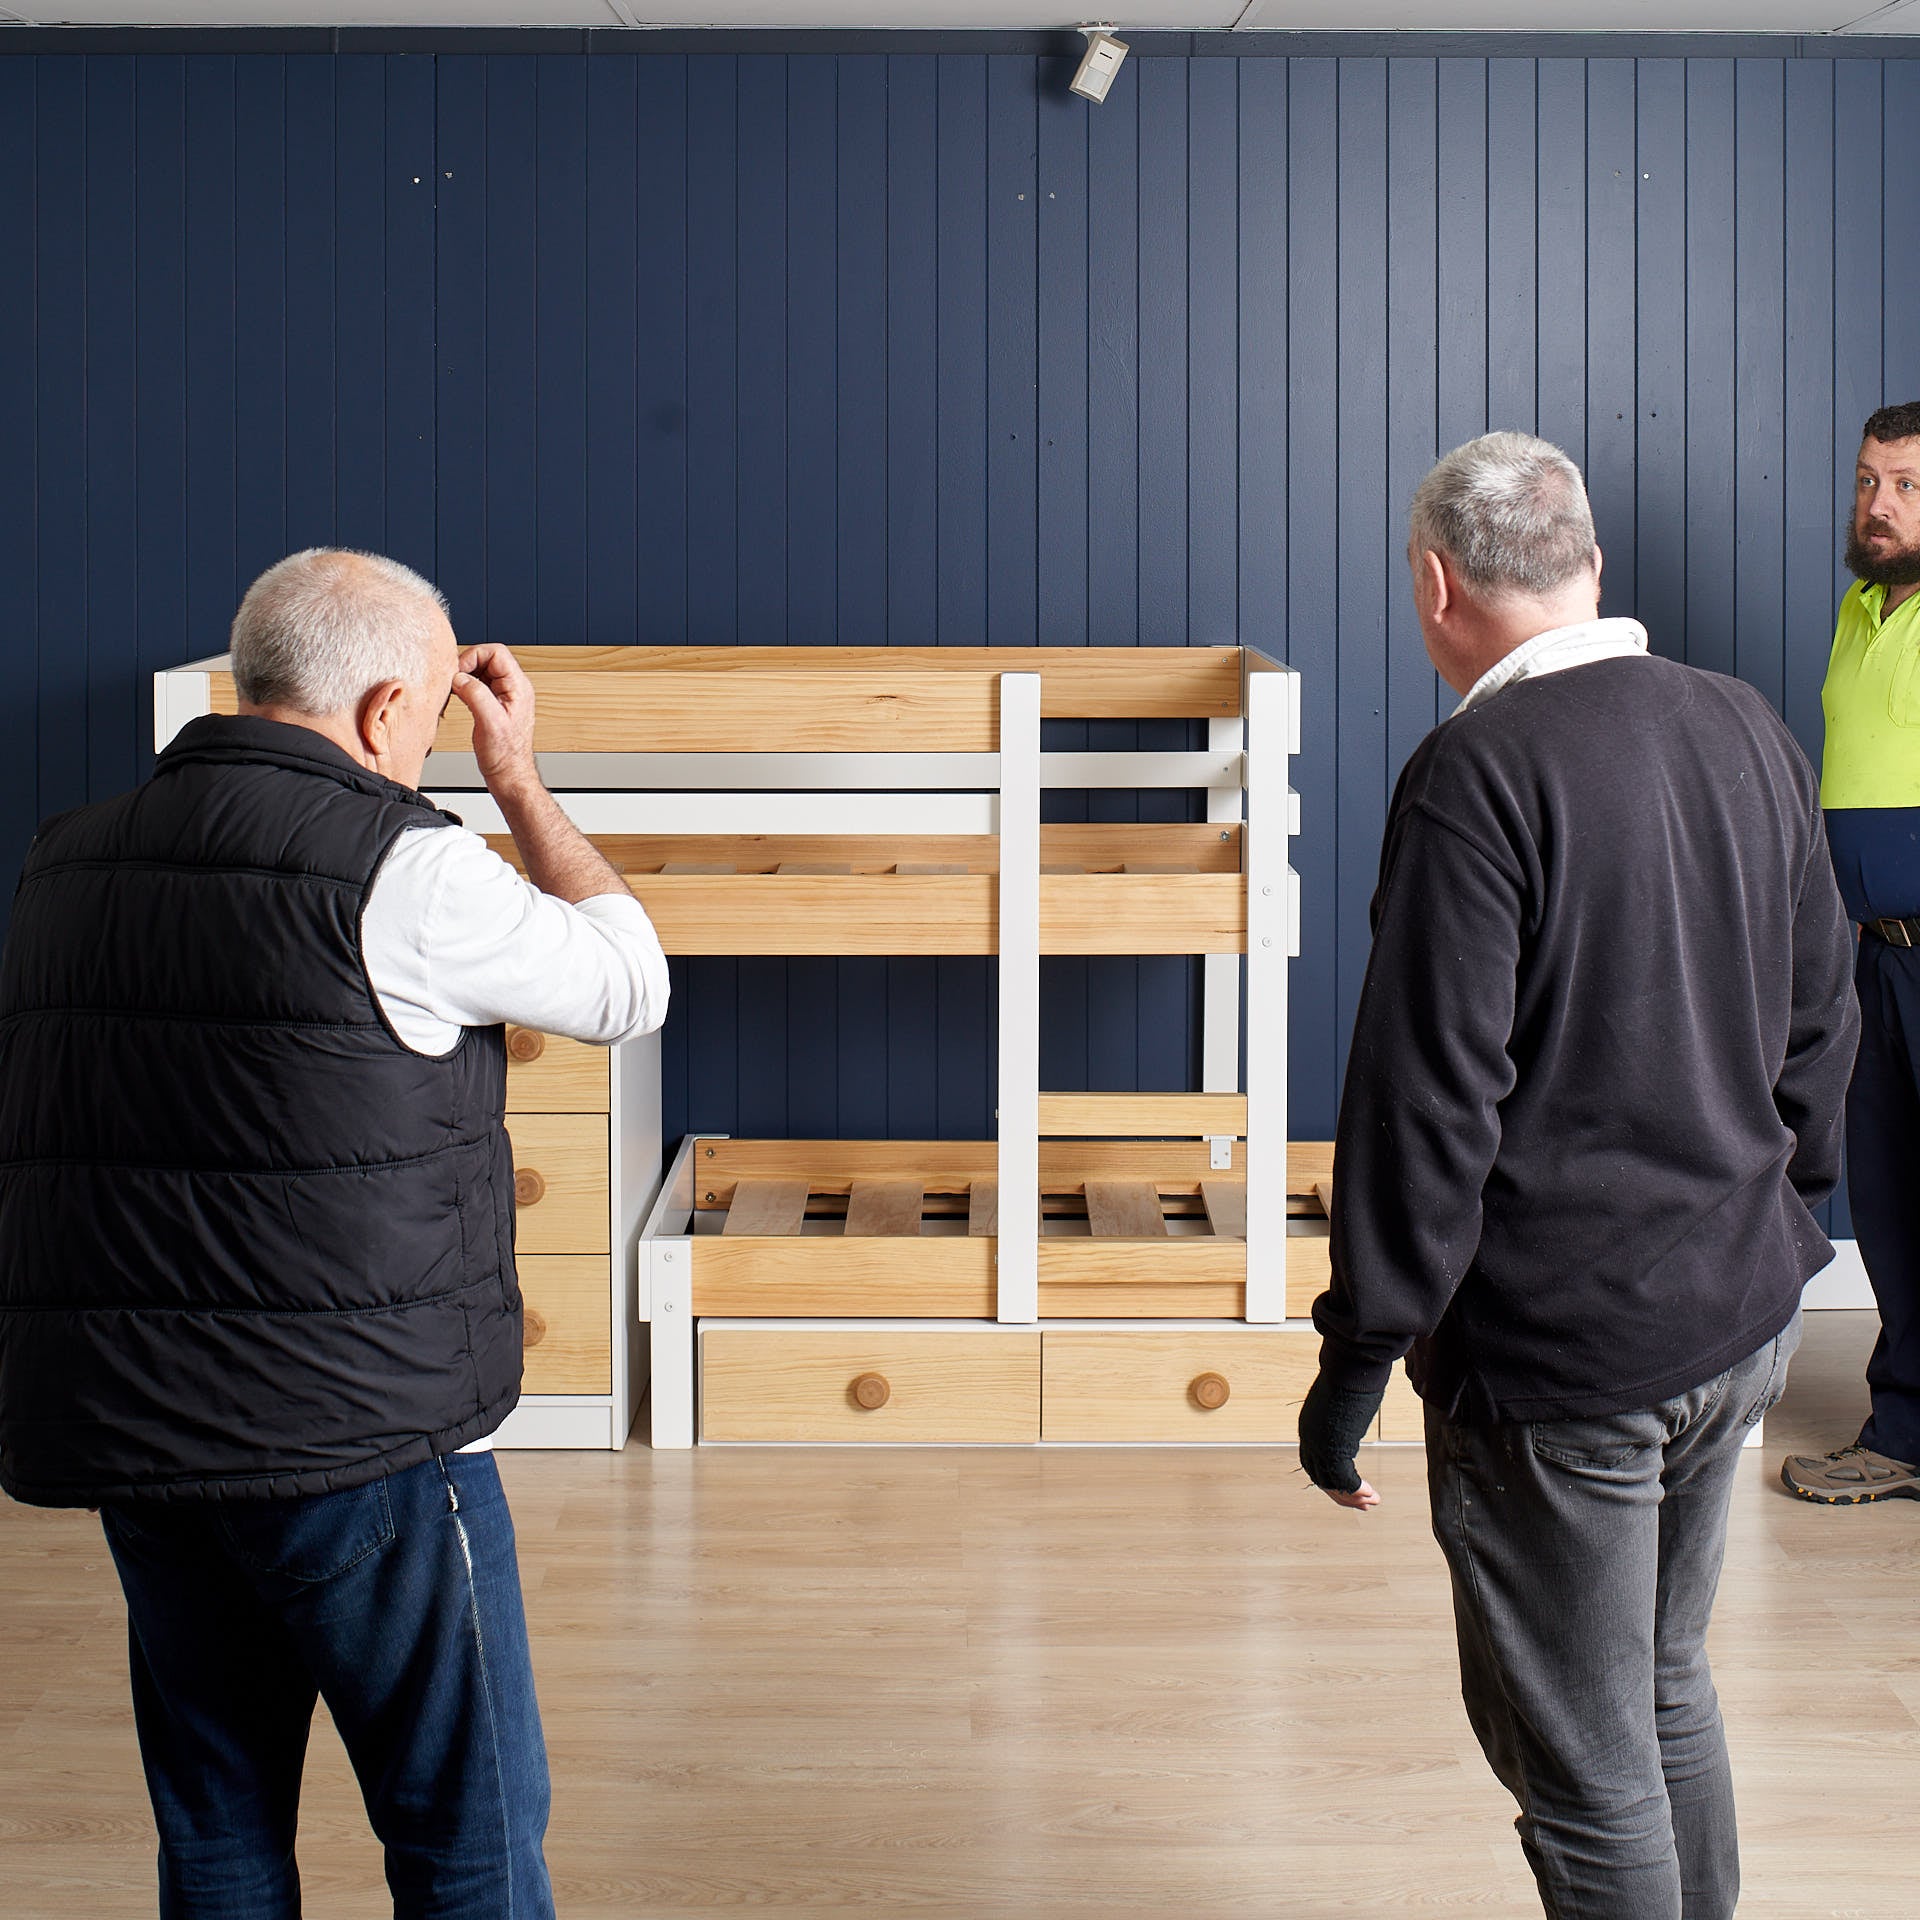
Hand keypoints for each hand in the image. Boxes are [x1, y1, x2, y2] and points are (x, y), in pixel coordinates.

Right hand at [453, 644, 538, 798]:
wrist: (509, 775)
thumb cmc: (506, 755)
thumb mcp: (490, 723)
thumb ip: (476, 695)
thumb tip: (459, 677)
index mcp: (518, 688)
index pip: (497, 652)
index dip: (474, 656)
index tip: (458, 672)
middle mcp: (514, 688)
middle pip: (488, 658)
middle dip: (467, 665)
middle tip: (454, 681)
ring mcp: (505, 696)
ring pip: (482, 670)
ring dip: (465, 676)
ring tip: (454, 690)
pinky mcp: (495, 704)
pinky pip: (478, 684)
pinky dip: (465, 687)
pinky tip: (458, 698)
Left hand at [1297, 1370, 1386, 1510]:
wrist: (1351, 1364)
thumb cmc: (1352, 1374)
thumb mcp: (1343, 1401)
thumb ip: (1343, 1414)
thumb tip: (1352, 1410)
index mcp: (1309, 1426)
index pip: (1315, 1463)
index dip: (1333, 1480)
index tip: (1352, 1489)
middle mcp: (1309, 1437)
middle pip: (1321, 1477)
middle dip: (1343, 1494)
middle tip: (1364, 1504)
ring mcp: (1319, 1444)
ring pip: (1331, 1484)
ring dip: (1352, 1497)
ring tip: (1371, 1502)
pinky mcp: (1333, 1448)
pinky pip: (1344, 1481)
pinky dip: (1357, 1491)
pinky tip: (1371, 1494)